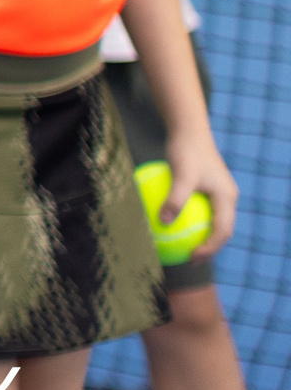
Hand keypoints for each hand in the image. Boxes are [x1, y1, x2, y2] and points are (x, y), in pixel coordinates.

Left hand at [163, 130, 237, 260]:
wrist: (188, 130)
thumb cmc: (186, 151)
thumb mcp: (181, 175)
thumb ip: (175, 199)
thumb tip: (163, 222)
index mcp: (227, 197)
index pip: (223, 231)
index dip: (210, 248)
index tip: (192, 258)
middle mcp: (226, 197)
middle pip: (221, 229)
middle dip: (208, 248)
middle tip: (189, 260)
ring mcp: (217, 192)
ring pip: (211, 220)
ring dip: (199, 235)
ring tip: (181, 248)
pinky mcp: (205, 187)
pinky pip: (198, 209)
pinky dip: (187, 219)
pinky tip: (166, 224)